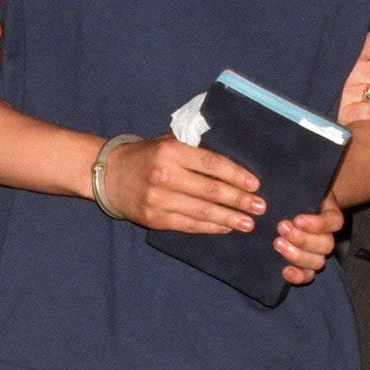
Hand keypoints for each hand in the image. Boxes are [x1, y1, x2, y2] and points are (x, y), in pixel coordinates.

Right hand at [104, 134, 264, 233]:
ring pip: (201, 212)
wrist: (109, 175)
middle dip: (238, 200)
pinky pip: (188, 225)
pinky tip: (225, 228)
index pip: (211, 164)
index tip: (254, 184)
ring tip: (248, 223)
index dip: (235, 175)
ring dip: (229, 218)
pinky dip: (210, 227)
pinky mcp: (154, 219)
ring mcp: (158, 200)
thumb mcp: (168, 142)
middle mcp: (165, 175)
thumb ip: (194, 149)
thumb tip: (230, 160)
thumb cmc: (146, 155)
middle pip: (210, 190)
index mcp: (171, 152)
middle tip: (260, 207)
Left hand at [276, 192, 342, 285]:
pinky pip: (308, 276)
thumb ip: (300, 189)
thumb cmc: (297, 196)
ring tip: (277, 244)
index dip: (317, 224)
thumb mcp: (302, 188)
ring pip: (318, 262)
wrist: (292, 208)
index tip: (297, 219)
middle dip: (302, 239)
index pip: (334, 222)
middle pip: (326, 244)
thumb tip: (288, 184)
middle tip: (281, 228)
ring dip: (297, 255)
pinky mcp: (306, 267)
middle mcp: (327, 236)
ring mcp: (318, 253)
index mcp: (330, 215)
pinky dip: (298, 276)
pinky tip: (285, 271)